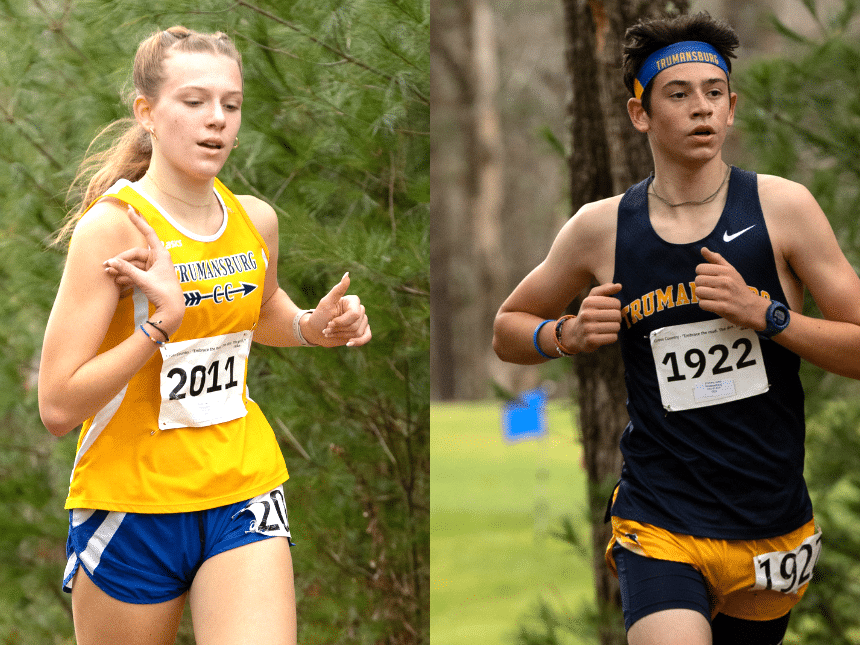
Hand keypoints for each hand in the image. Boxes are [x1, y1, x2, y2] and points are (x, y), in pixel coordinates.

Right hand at [103, 206, 184, 333]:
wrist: (173, 310)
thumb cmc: (163, 293)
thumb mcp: (143, 280)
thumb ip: (127, 270)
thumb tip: (111, 262)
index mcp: (161, 255)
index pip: (148, 233)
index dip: (138, 222)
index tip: (130, 210)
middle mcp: (158, 259)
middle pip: (135, 254)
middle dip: (120, 260)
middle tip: (106, 266)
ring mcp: (155, 268)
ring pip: (134, 264)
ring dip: (121, 269)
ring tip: (107, 274)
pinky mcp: (151, 277)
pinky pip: (136, 272)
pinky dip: (127, 275)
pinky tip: (116, 281)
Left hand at [306, 273, 371, 346]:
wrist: (315, 331)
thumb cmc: (319, 316)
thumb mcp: (326, 303)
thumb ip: (338, 290)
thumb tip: (347, 274)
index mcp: (353, 301)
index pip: (355, 314)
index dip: (342, 322)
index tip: (329, 323)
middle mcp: (359, 310)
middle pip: (356, 325)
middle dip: (340, 329)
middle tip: (327, 329)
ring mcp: (361, 322)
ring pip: (358, 333)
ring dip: (342, 335)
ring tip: (331, 333)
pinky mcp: (360, 332)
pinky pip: (367, 337)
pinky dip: (358, 342)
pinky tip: (348, 343)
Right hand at [563, 282, 621, 352]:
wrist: (574, 334)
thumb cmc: (588, 313)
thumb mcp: (593, 299)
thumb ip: (606, 289)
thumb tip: (619, 286)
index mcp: (588, 302)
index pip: (616, 303)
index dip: (616, 308)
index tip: (609, 310)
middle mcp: (586, 314)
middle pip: (617, 315)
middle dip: (616, 318)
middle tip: (609, 320)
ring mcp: (588, 328)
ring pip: (616, 327)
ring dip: (614, 328)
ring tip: (606, 327)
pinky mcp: (591, 341)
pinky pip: (613, 337)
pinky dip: (612, 337)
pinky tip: (604, 335)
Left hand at [695, 247, 767, 329]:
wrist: (751, 307)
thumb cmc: (737, 287)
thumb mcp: (730, 270)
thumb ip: (716, 259)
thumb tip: (703, 249)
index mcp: (726, 271)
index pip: (700, 268)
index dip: (701, 274)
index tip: (709, 279)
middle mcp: (726, 281)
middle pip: (698, 280)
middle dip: (701, 286)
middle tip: (711, 289)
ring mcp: (725, 295)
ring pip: (699, 292)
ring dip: (702, 296)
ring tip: (712, 296)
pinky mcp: (723, 307)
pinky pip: (702, 304)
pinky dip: (705, 305)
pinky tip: (713, 304)